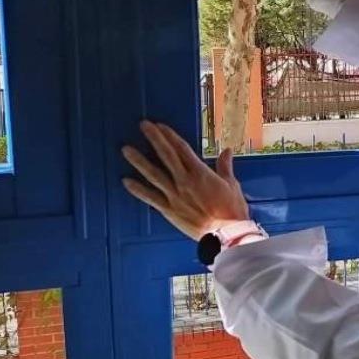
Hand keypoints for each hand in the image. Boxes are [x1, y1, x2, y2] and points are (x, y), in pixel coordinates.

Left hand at [122, 121, 249, 240]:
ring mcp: (174, 195)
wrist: (226, 233)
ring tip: (126, 149)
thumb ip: (225, 167)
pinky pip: (150, 197)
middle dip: (154, 139)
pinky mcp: (169, 210)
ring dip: (139, 161)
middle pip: (166, 155)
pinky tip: (126, 181)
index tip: (160, 125)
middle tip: (143, 125)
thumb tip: (226, 151)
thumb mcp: (232, 185)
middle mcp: (184, 181)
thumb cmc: (231, 210)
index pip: (182, 148)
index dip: (170, 135)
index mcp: (200, 172)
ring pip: (153, 174)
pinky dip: (138, 189)